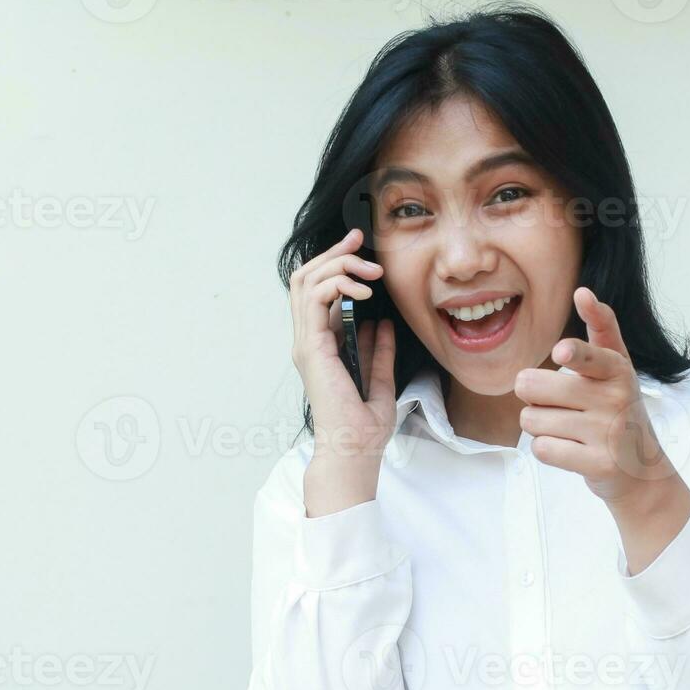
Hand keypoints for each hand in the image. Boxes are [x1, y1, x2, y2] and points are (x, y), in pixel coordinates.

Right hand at [287, 228, 397, 460]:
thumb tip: (383, 325)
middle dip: (332, 252)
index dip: (337, 264)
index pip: (317, 292)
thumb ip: (379, 352)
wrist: (354, 452)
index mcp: (321, 347)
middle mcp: (309, 341)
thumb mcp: (380, 381)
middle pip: (305, 278)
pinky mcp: (311, 347)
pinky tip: (363, 289)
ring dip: (337, 263)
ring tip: (369, 268)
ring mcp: (306, 343)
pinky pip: (315, 297)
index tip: (363, 249)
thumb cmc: (363, 428)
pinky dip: (337, 282)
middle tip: (358, 237)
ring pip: (305, 280)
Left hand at [512, 287, 677, 506]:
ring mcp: (608, 434)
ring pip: (533, 420)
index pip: (592, 357)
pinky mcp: (598, 464)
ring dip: (538, 425)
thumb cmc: (620, 410)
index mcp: (618, 370)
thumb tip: (583, 291)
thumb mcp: (618, 366)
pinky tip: (568, 447)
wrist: (643, 471)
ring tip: (566, 427)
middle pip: (535, 387)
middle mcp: (615, 399)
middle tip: (554, 402)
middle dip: (531, 396)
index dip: (574, 354)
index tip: (562, 352)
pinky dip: (545, 448)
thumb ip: (602, 328)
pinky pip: (543, 449)